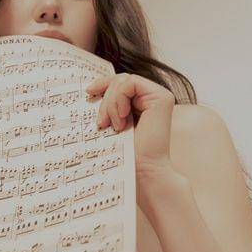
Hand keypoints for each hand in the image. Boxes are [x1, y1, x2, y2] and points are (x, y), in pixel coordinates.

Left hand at [86, 73, 188, 197]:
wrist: (142, 171)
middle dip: (106, 99)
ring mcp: (159, 96)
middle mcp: (153, 97)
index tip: (88, 94)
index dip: (103, 84)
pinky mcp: (162, 98)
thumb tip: (90, 88)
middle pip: (120, 80)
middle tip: (102, 123)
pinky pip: (131, 83)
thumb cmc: (127, 154)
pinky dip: (119, 99)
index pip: (120, 82)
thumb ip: (110, 105)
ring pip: (124, 81)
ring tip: (114, 126)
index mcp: (143, 102)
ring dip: (111, 103)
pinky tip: (121, 119)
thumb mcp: (112, 123)